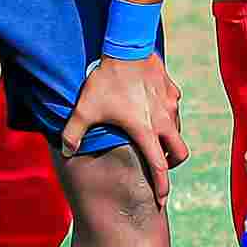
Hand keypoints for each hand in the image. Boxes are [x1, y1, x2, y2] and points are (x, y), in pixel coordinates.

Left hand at [63, 53, 188, 201]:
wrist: (127, 46)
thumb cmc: (106, 81)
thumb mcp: (84, 110)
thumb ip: (73, 133)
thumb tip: (66, 151)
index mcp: (145, 131)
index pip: (159, 167)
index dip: (161, 186)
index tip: (161, 200)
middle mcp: (163, 120)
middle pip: (180, 152)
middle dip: (172, 163)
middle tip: (160, 164)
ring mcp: (170, 104)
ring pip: (178, 129)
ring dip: (168, 138)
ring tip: (151, 135)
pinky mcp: (171, 89)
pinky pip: (174, 107)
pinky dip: (167, 114)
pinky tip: (152, 107)